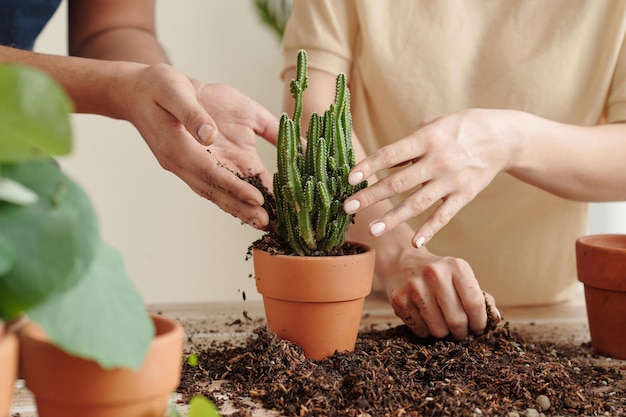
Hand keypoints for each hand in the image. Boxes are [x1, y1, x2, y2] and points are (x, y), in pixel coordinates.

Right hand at [120, 64, 278, 227]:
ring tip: (266, 222)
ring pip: (219, 191)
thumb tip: (208, 134)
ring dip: (241, 207)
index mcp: (178, 148)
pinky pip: (220, 181)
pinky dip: (237, 194)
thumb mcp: (174, 90)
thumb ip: (191, 113)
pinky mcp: (200, 160)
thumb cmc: (158, 86)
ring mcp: (192, 165)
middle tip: (268, 223)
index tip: (257, 198)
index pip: (211, 173)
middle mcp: (185, 163)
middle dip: (242, 207)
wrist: (141, 90)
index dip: (235, 187)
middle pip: (217, 191)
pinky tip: (256, 203)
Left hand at [344, 109, 520, 246]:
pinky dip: (430, 230)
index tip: (349, 179)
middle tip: (348, 207)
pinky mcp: (465, 195)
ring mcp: (452, 180)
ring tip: (373, 229)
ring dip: (393, 217)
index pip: (391, 154)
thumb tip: (382, 164)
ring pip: (418, 203)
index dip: (369, 167)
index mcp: (427, 139)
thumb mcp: (434, 126)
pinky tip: (414, 241)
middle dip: (371, 195)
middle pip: (398, 182)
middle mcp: (438, 160)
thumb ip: (408, 145)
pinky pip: (444, 216)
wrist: (503, 138)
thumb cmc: (460, 128)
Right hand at [379, 247, 499, 338]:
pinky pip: (421, 331)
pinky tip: (425, 319)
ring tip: (442, 324)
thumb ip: (480, 298)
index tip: (478, 329)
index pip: (474, 303)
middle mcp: (434, 273)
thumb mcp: (460, 277)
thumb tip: (495, 320)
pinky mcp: (399, 300)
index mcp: (455, 266)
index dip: (480, 322)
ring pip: (439, 330)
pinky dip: (426, 331)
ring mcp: (414, 287)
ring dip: (444, 334)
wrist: (401, 262)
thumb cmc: (438, 275)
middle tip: (460, 332)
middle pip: (457, 320)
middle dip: (462, 332)